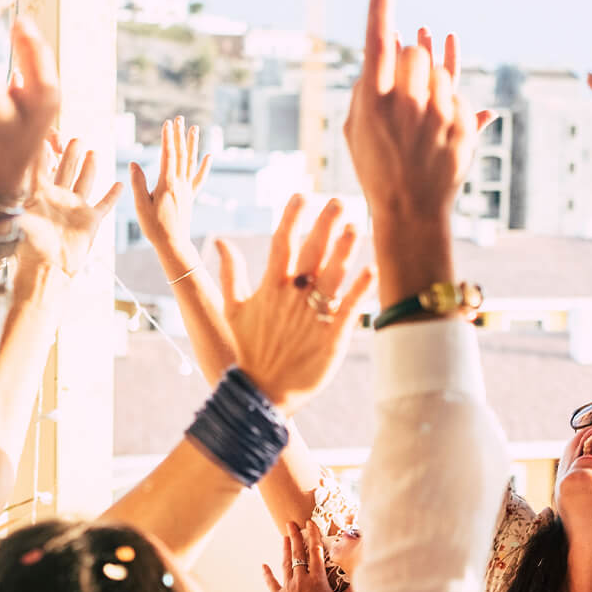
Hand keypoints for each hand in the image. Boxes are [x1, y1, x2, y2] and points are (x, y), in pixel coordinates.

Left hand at [17, 134, 123, 279]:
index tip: (47, 135)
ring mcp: (75, 209)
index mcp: (39, 194)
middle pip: (65, 169)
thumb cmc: (27, 247)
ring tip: (91, 151)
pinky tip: (119, 184)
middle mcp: (58, 198)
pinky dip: (112, 195)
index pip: (41, 165)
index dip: (44, 150)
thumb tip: (2, 171)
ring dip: (89, 167)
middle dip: (69, 152)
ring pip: (85, 181)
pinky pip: (104, 205)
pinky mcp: (90, 221)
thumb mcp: (16, 214)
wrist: (46, 271)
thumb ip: (13, 192)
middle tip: (72, 138)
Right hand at [130, 117, 211, 256]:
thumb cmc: (154, 227)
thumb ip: (138, 183)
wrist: (173, 243)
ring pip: (191, 162)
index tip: (168, 123)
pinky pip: (199, 178)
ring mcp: (187, 190)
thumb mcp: (141, 205)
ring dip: (192, 145)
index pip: (168, 155)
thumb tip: (134, 163)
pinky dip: (204, 166)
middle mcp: (180, 184)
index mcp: (167, 184)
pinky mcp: (190, 196)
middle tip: (180, 118)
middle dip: (179, 135)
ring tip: (194, 129)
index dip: (168, 138)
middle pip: (181, 154)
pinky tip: (208, 156)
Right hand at [212, 195, 373, 412]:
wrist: (261, 395)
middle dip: (325, 225)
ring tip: (356, 227)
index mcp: (270, 289)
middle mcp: (292, 298)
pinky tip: (371, 269)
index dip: (292, 218)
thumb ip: (231, 274)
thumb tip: (220, 240)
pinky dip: (360, 289)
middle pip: (311, 253)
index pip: (281, 244)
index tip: (302, 195)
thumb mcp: (232, 311)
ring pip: (333, 277)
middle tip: (339, 201)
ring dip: (345, 251)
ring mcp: (313, 317)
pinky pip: (349, 309)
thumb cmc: (246, 352)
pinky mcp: (332, 339)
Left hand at [261, 521, 355, 591]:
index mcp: (317, 579)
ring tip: (284, 537)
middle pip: (298, 553)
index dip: (314, 536)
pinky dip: (267, 574)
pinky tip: (263, 565)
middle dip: (295, 536)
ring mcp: (288, 586)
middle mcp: (301, 578)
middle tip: (290, 522)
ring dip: (285, 549)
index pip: (316, 552)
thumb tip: (366, 579)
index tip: (311, 523)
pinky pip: (271, 582)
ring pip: (285, 563)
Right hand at [343, 0, 492, 222]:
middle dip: (413, 58)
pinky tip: (439, 116)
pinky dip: (451, 101)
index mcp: (373, 103)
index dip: (381, 7)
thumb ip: (366, 88)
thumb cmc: (376, 168)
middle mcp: (407, 107)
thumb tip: (392, 46)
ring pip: (443, 73)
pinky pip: (460, 96)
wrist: (411, 211)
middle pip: (415, 54)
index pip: (378, 43)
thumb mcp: (356, 131)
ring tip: (424, 96)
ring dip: (435, 78)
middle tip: (408, 72)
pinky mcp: (464, 129)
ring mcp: (439, 118)